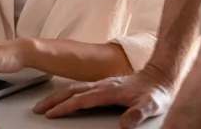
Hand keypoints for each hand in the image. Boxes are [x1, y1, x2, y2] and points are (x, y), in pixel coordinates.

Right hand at [33, 64, 174, 127]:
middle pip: (72, 91)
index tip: (51, 114)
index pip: (82, 100)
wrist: (161, 77)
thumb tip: (124, 125)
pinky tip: (66, 96)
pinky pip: (80, 87)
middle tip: (38, 108)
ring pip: (74, 88)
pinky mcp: (105, 85)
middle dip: (53, 100)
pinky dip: (68, 92)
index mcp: (110, 91)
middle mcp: (103, 85)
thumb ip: (138, 114)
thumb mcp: (152, 105)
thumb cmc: (156, 92)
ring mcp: (103, 84)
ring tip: (45, 104)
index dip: (65, 107)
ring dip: (57, 95)